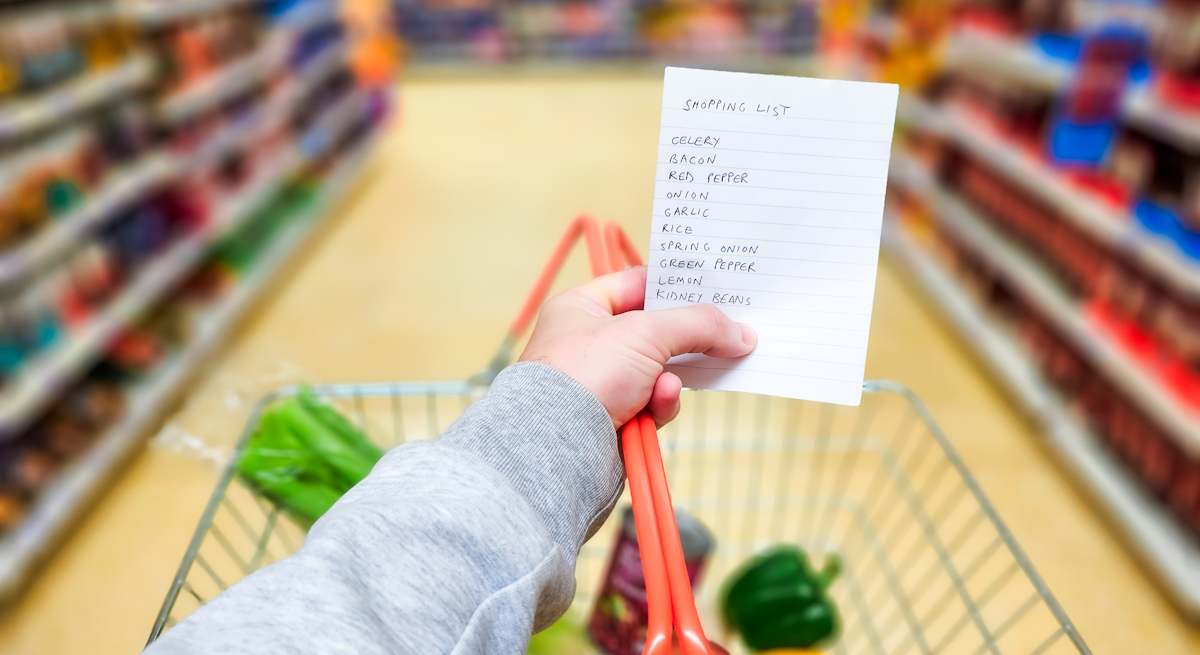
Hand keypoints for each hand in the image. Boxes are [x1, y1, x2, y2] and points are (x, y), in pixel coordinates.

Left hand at [519, 266, 755, 426]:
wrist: (559, 449)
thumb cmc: (583, 376)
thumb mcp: (646, 333)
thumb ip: (698, 325)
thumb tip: (742, 333)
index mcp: (581, 307)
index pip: (638, 283)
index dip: (677, 285)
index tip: (718, 289)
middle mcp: (589, 342)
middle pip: (655, 330)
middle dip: (688, 337)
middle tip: (729, 334)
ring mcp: (602, 381)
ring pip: (660, 370)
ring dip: (671, 378)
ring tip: (667, 386)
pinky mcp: (616, 417)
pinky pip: (654, 403)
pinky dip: (660, 404)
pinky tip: (655, 406)